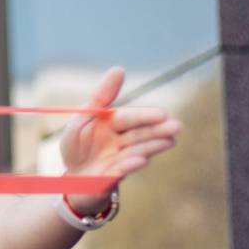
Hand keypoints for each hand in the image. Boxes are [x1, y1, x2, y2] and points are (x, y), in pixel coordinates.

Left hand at [59, 66, 180, 212]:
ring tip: (169, 141)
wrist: (71, 179)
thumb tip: (119, 69)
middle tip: (176, 127)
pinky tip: (141, 161)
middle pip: (140, 135)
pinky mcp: (112, 179)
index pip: (130, 118)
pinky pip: (120, 172)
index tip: (162, 114)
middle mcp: (121, 142)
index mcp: (113, 125)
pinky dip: (130, 166)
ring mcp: (119, 161)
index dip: (145, 116)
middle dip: (158, 131)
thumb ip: (100, 97)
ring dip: (151, 146)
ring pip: (137, 152)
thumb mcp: (81, 118)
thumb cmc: (76, 146)